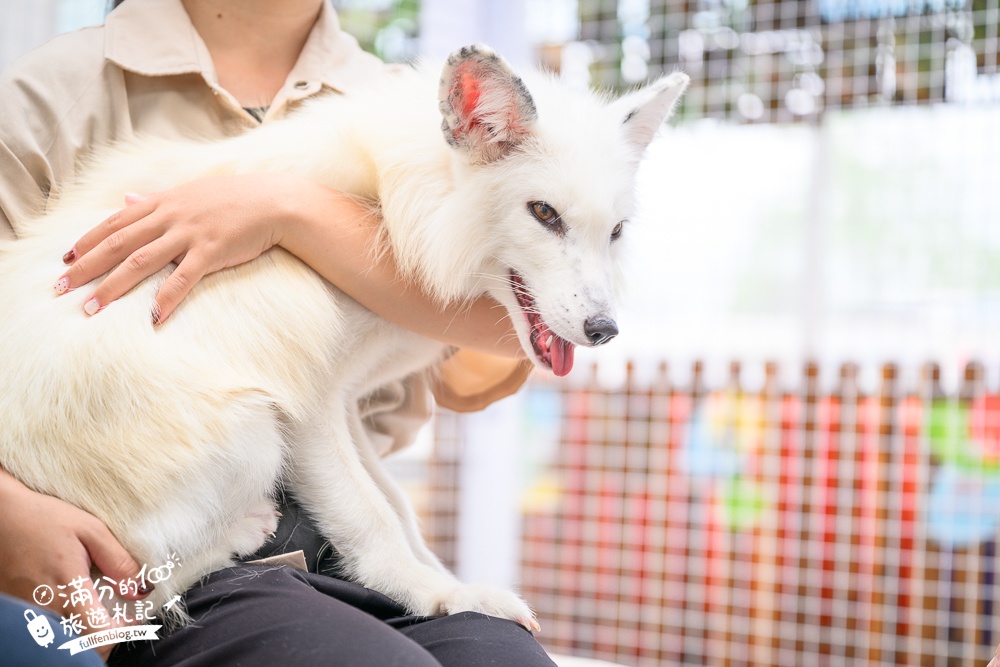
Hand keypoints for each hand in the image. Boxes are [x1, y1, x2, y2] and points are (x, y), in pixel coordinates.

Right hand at [0, 469, 147, 659]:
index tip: (133, 618)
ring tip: (96, 604)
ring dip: (85, 627)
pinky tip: (72, 599)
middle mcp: (46, 608)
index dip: (123, 631)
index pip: (100, 636)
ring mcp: (30, 611)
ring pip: (64, 636)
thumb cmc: (43, 518)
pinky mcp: (19, 609)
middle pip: (83, 642)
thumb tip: (139, 589)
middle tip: (118, 613)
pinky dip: (65, 620)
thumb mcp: (91, 530)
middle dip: (106, 633)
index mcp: (69, 589)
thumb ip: (117, 561)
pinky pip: (47, 625)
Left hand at [56, 173, 310, 323]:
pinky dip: (166, 299)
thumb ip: (156, 199)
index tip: (65, 261)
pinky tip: (152, 318)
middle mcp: (169, 216)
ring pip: (140, 262)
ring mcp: (189, 234)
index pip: (114, 222)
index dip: (86, 241)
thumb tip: (127, 198)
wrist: (274, 201)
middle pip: (117, 244)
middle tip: (61, 289)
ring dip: (113, 286)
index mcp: (162, 202)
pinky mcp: (211, 252)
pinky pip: (182, 279)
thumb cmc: (234, 198)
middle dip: (86, 268)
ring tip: (92, 308)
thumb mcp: (190, 193)